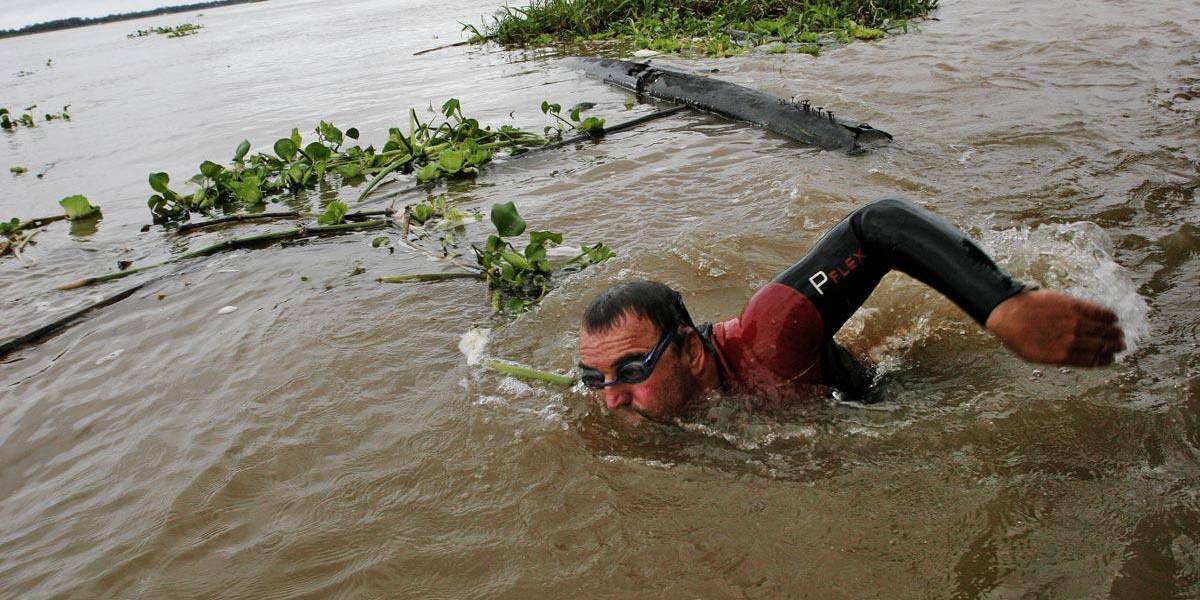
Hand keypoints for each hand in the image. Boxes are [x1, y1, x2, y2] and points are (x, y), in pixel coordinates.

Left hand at [985, 289, 1125, 366]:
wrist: (1008, 313)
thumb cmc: (1018, 336)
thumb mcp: (1036, 356)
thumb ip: (1057, 357)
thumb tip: (1073, 359)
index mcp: (1063, 356)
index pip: (1093, 360)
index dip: (1105, 360)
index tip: (1111, 358)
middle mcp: (1072, 340)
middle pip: (1102, 345)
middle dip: (1114, 347)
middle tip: (1121, 345)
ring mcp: (1074, 322)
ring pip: (1103, 329)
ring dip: (1115, 332)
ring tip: (1119, 333)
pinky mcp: (1073, 305)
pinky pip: (1097, 311)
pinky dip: (1108, 315)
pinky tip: (1113, 317)